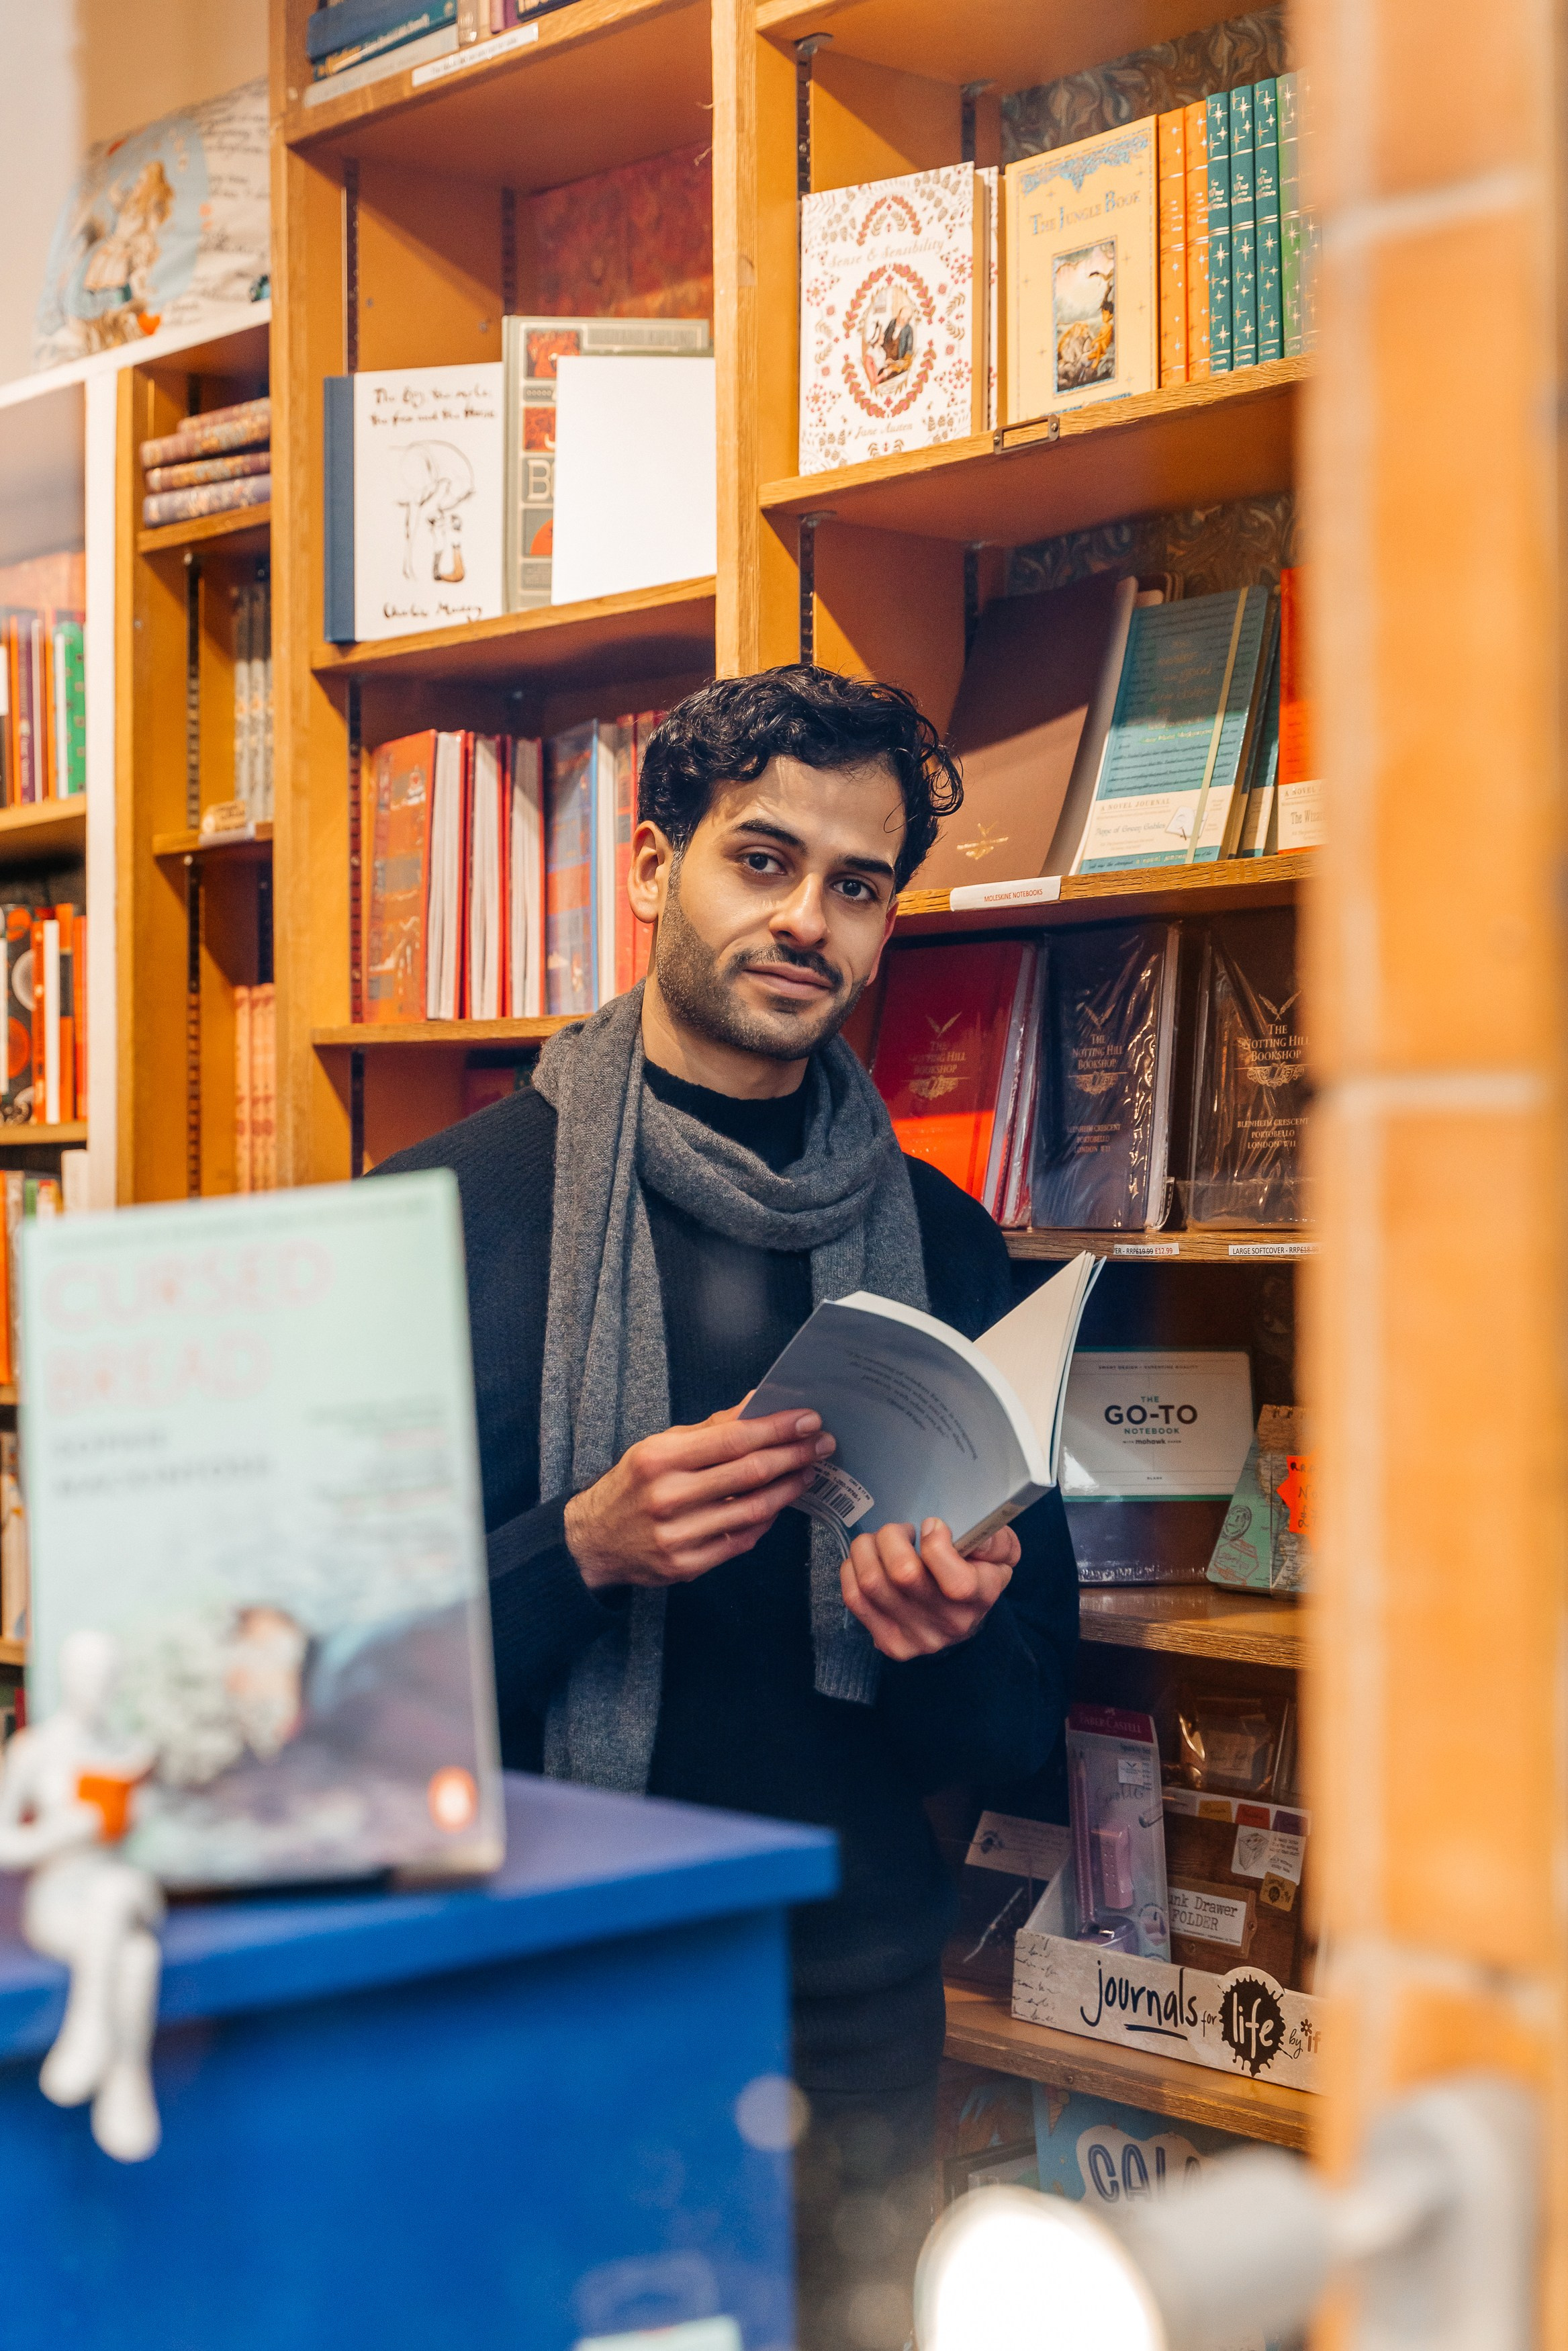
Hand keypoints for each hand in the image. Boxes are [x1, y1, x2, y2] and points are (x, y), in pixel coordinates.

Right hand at [564, 1404, 834, 1590]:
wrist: (594, 1541)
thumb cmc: (633, 1485)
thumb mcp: (661, 1446)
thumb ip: (711, 1429)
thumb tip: (758, 1404)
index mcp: (659, 1459)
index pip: (733, 1439)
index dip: (777, 1428)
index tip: (808, 1419)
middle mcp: (667, 1497)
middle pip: (749, 1473)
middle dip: (794, 1455)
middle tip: (821, 1444)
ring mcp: (677, 1535)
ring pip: (753, 1510)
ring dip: (788, 1489)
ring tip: (807, 1472)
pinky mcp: (686, 1566)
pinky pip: (741, 1541)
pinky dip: (766, 1521)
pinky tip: (778, 1504)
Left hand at [841, 1519, 1018, 1661]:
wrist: (963, 1620)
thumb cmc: (978, 1574)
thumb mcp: (1000, 1553)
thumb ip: (993, 1540)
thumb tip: (964, 1538)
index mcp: (980, 1598)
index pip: (956, 1582)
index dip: (936, 1544)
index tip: (932, 1525)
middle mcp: (949, 1625)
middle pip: (904, 1574)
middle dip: (892, 1537)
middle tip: (902, 1531)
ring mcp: (916, 1639)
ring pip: (872, 1582)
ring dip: (867, 1548)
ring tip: (881, 1542)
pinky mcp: (889, 1643)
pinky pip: (854, 1599)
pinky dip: (853, 1568)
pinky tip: (868, 1560)